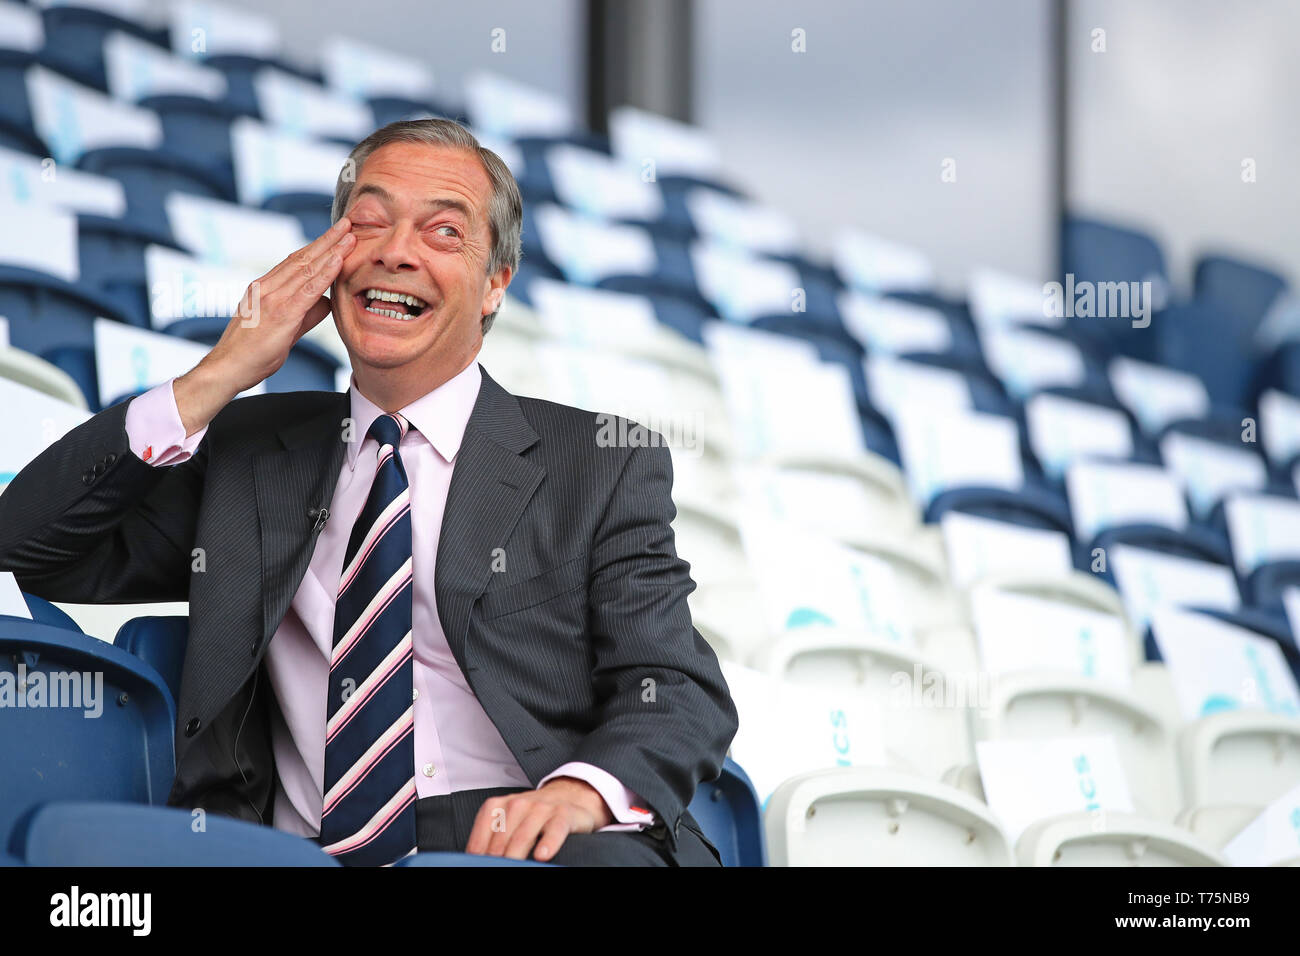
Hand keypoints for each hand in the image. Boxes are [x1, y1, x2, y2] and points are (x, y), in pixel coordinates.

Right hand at [173, 218, 354, 434]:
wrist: (227, 369)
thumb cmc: (252, 354)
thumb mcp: (284, 329)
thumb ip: (306, 314)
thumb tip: (326, 302)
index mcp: (264, 288)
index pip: (295, 261)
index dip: (317, 246)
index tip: (335, 234)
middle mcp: (267, 287)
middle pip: (302, 257)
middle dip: (327, 239)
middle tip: (347, 222)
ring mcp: (273, 298)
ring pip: (307, 268)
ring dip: (331, 249)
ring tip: (349, 234)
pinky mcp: (281, 313)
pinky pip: (308, 289)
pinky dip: (325, 273)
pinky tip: (339, 260)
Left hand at [464, 778, 613, 861]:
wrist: (568, 797)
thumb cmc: (532, 816)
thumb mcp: (509, 822)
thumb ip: (492, 840)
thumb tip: (475, 861)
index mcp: (498, 806)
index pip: (481, 837)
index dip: (478, 857)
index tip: (479, 867)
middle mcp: (518, 804)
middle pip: (501, 840)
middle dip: (497, 860)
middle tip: (498, 870)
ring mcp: (541, 808)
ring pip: (524, 836)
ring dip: (516, 855)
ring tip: (515, 868)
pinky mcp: (562, 814)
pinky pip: (554, 830)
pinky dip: (548, 843)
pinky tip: (542, 855)